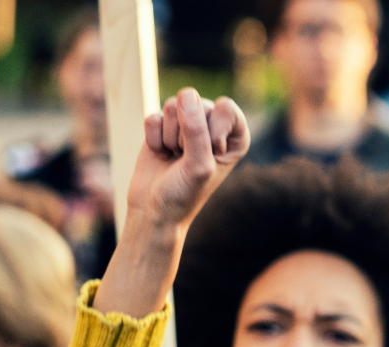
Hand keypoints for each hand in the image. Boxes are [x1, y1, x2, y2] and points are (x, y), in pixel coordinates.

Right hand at [94, 88, 248, 319]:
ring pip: (173, 106)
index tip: (210, 154)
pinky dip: (152, 137)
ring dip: (169, 136)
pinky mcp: (162, 126)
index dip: (213, 131)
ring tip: (174, 157)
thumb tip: (186, 94)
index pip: (227, 108)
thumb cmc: (184, 194)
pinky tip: (159, 153)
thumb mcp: (198, 165)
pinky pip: (153, 116)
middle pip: (197, 103)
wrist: (154, 209)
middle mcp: (213, 127)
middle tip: (186, 158)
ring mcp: (186, 125)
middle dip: (186, 134)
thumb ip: (197, 130)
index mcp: (236, 137)